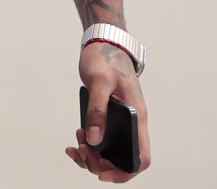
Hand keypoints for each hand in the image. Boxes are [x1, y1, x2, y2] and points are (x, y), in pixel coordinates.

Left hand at [66, 41, 150, 180]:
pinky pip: (101, 140)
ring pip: (110, 153)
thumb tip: (94, 140)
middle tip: (83, 152)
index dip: (126, 172)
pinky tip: (75, 139)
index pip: (141, 156)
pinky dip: (88, 145)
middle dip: (101, 165)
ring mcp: (121, 122)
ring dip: (92, 155)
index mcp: (136, 116)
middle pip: (123, 160)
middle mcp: (132, 123)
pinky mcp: (108, 117)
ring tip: (76, 144)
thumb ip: (97, 110)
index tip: (103, 173)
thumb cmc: (105, 58)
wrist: (103, 42)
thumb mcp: (99, 82)